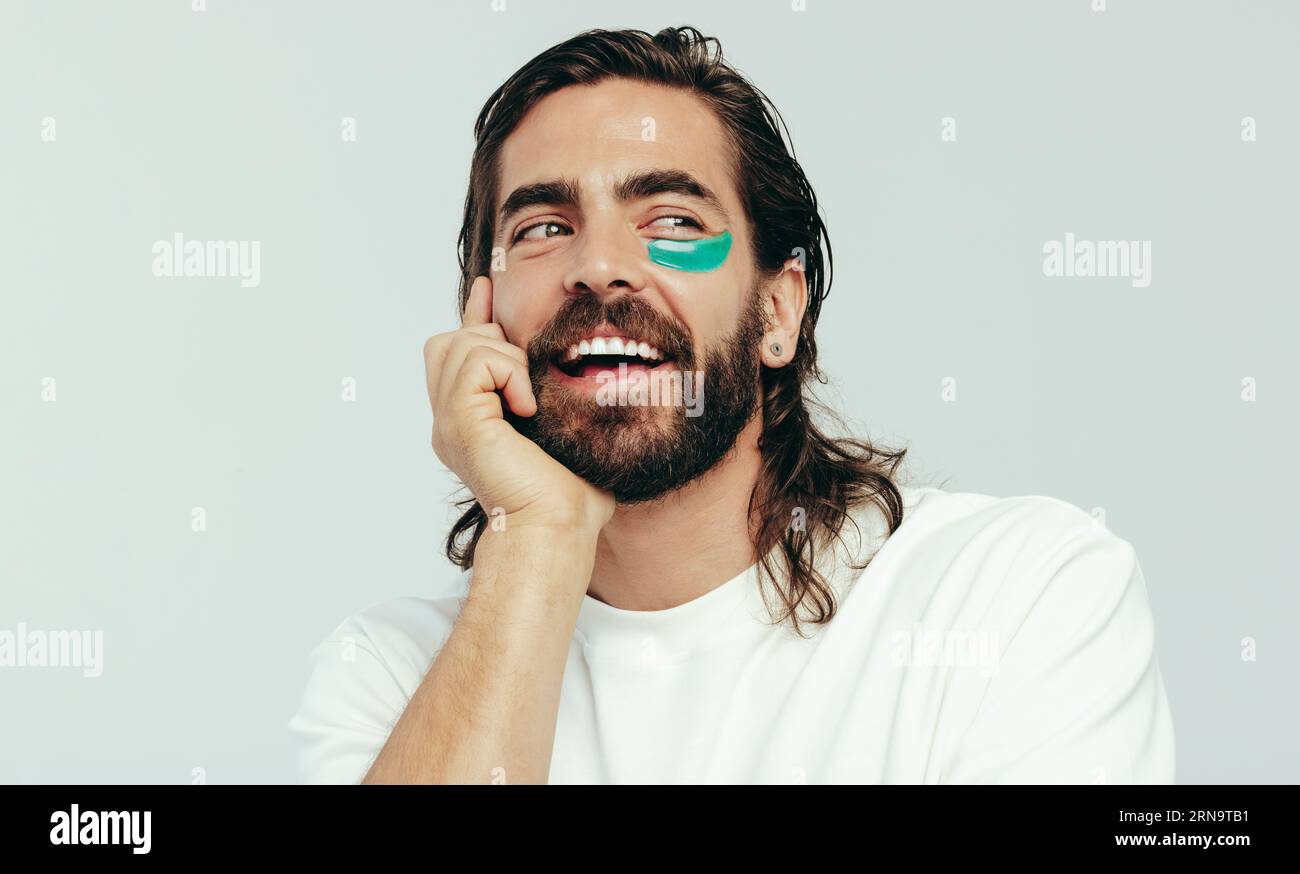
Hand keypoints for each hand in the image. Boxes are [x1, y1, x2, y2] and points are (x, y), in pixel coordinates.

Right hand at [422, 275, 614, 534]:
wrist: (557, 527)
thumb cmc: (572, 494)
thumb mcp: (566, 428)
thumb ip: (555, 395)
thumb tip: (583, 363)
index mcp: (471, 423)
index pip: (458, 353)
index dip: (473, 313)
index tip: (488, 285)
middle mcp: (451, 421)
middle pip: (447, 342)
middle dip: (488, 335)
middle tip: (524, 364)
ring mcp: (449, 421)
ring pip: (462, 344)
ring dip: (505, 358)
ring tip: (530, 398)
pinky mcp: (459, 422)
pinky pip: (477, 362)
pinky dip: (508, 374)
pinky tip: (528, 408)